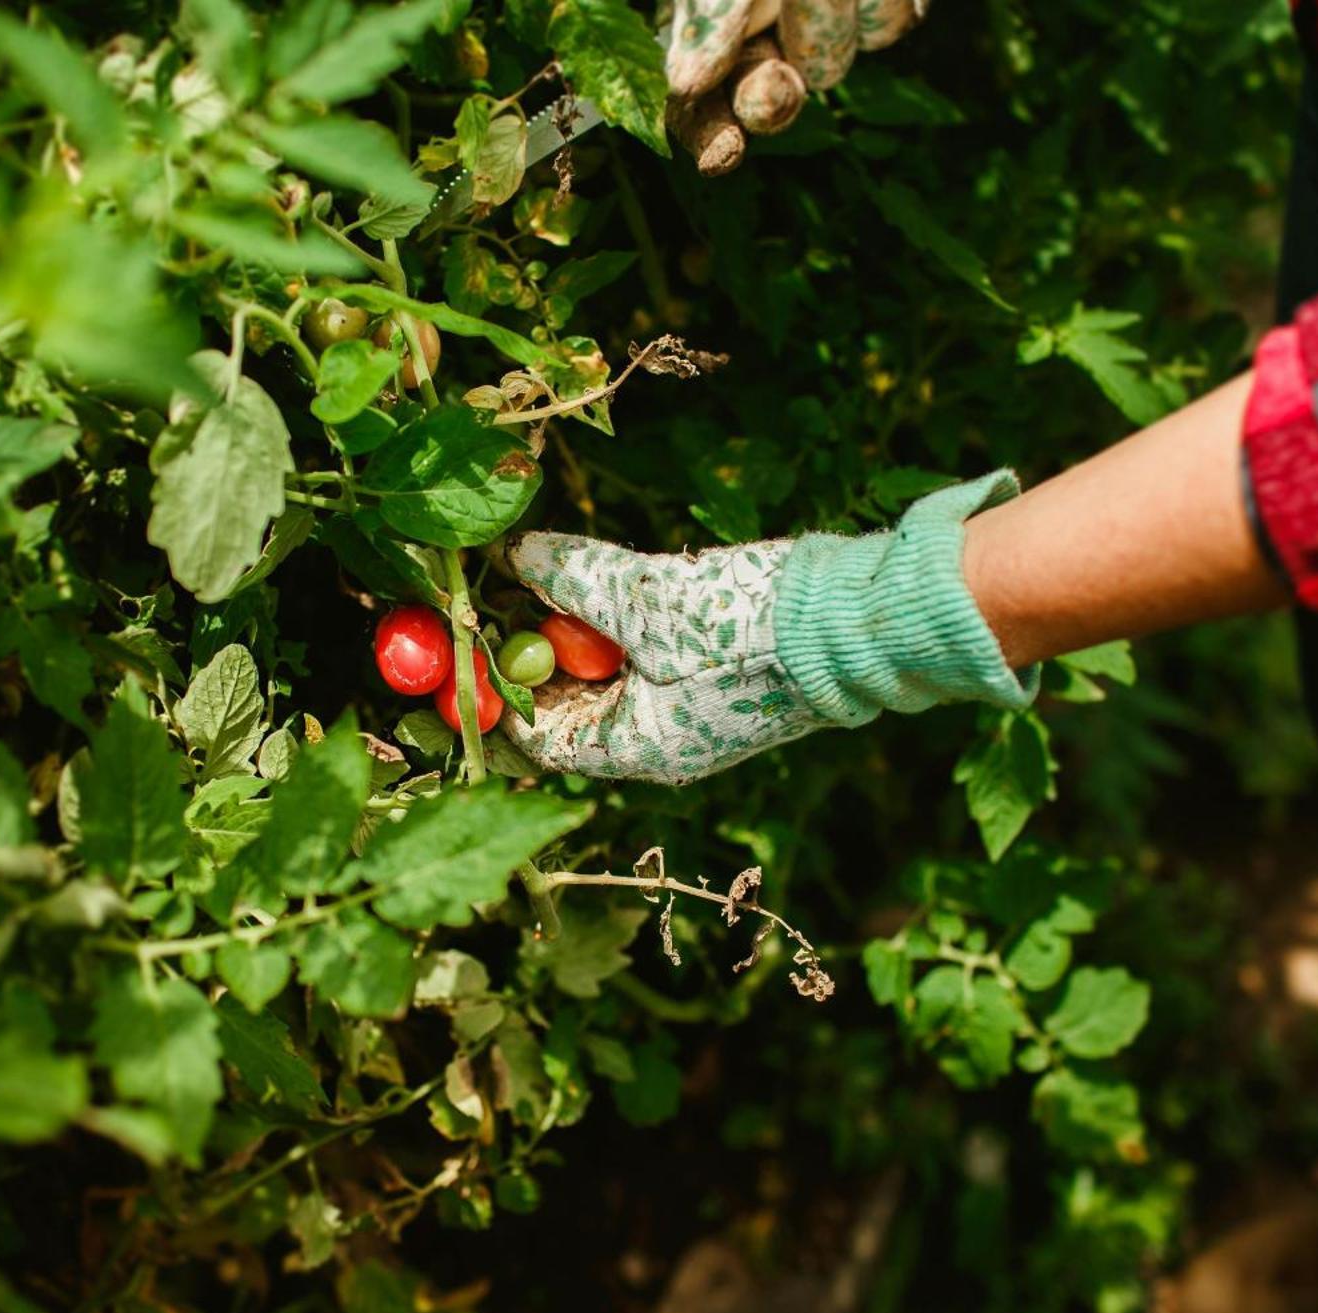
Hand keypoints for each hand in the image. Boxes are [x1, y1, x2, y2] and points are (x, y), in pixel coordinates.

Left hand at [501, 472, 1037, 784]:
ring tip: (544, 575)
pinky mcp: (711, 674)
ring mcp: (687, 710)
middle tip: (491, 594)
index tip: (458, 635)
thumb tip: (515, 556)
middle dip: (529, 651)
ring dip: (573, 629)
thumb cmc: (752, 628)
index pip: (538, 735)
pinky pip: (642, 656)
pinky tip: (602, 579)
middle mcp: (658, 741)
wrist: (859, 620)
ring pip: (604, 674)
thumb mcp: (648, 600)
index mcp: (637, 750)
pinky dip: (615, 623)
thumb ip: (576, 580)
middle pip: (567, 704)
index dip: (492, 689)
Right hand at [665, 0, 930, 174]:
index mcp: (711, 26)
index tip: (723, 156)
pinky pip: (890, 25)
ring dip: (826, 10)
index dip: (703, 131)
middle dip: (768, 99)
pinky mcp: (885, 14)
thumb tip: (683, 84)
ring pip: (832, 61)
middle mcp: (765, 35)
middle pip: (762, 102)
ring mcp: (828, 29)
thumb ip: (708, 18)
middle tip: (776, 87)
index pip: (691, 100)